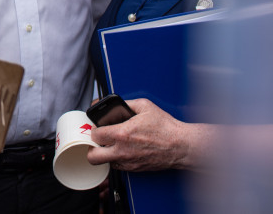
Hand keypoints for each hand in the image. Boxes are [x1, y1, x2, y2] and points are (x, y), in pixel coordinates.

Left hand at [87, 98, 206, 171]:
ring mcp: (128, 162)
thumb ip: (126, 104)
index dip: (94, 129)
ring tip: (111, 145)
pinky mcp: (135, 169)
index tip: (98, 127)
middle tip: (97, 141)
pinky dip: (117, 159)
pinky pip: (118, 166)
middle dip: (91, 148)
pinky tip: (123, 150)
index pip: (94, 135)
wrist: (181, 146)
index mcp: (122, 134)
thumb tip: (114, 104)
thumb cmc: (166, 127)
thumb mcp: (145, 106)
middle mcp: (122, 151)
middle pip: (93, 156)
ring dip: (105, 154)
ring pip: (105, 163)